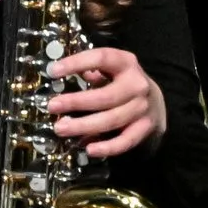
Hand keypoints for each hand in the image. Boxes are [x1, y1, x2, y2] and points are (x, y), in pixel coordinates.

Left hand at [46, 46, 164, 157]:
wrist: (154, 102)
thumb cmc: (123, 84)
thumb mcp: (111, 70)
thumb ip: (91, 71)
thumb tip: (61, 73)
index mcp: (126, 63)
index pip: (102, 58)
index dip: (77, 63)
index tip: (53, 71)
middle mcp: (137, 84)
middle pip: (106, 96)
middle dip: (76, 102)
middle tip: (52, 106)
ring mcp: (142, 107)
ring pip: (112, 119)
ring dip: (84, 126)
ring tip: (61, 128)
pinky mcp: (145, 128)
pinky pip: (125, 141)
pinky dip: (108, 147)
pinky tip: (89, 149)